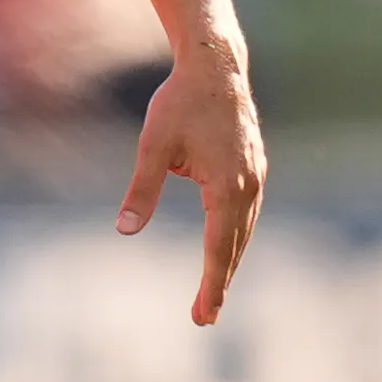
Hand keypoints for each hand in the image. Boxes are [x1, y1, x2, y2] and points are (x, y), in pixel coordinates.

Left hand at [117, 45, 267, 325]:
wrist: (215, 65)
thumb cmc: (180, 102)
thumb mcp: (153, 145)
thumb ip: (142, 189)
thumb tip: (125, 229)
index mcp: (226, 186)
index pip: (218, 248)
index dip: (211, 284)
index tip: (203, 314)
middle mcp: (249, 185)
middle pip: (235, 246)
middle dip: (219, 282)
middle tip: (204, 316)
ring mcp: (256, 175)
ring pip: (244, 229)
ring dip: (229, 260)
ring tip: (214, 289)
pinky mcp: (254, 166)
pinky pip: (248, 211)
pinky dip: (237, 234)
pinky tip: (227, 244)